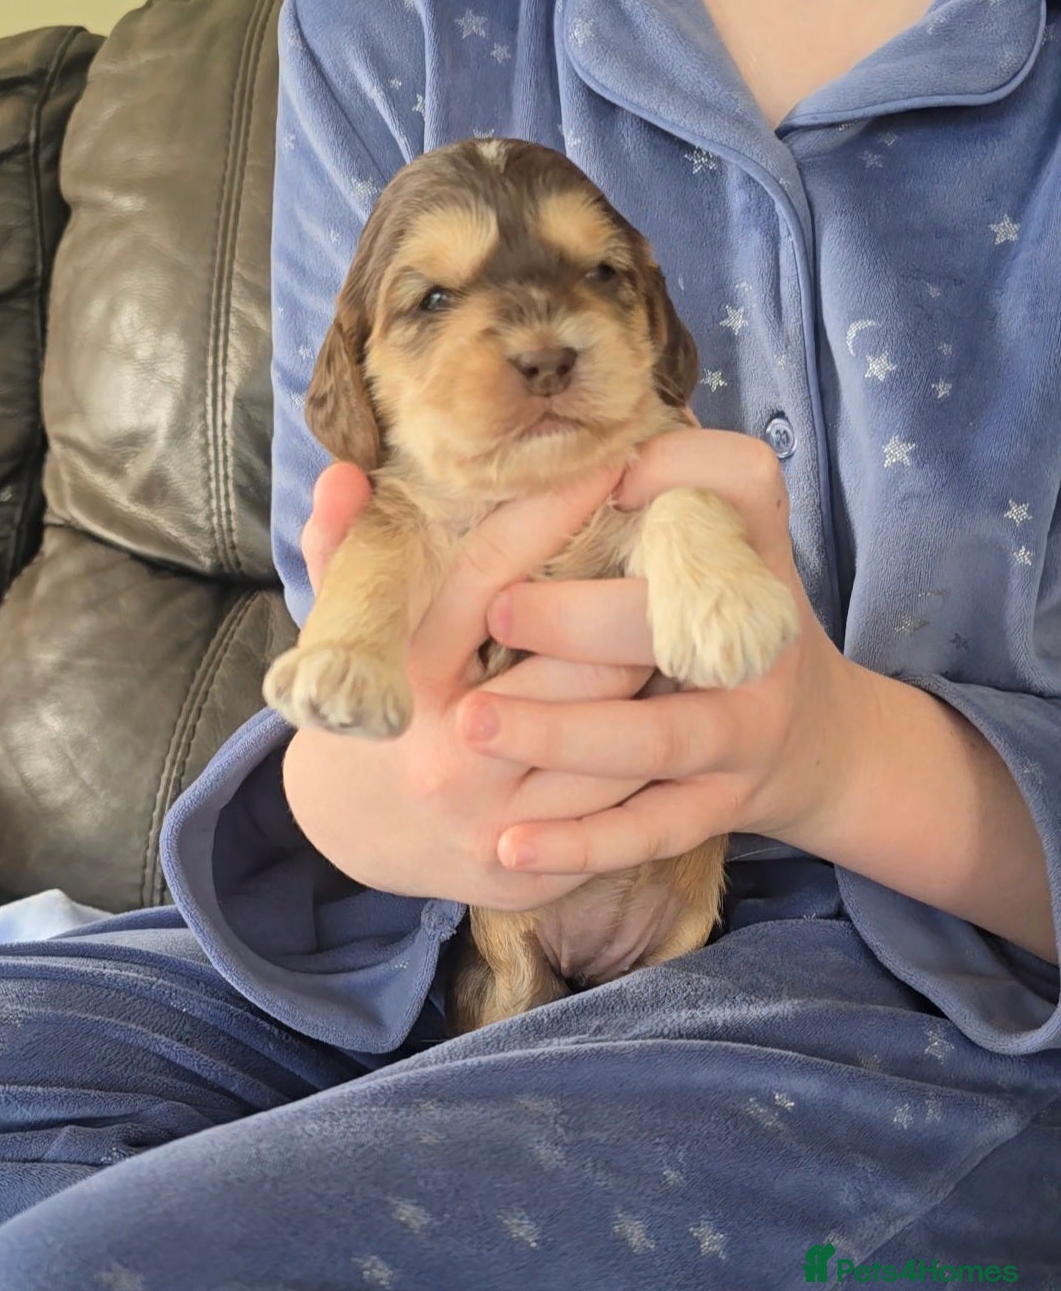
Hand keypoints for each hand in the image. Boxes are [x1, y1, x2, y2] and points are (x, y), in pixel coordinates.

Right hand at [282, 459, 658, 909]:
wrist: (354, 833)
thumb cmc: (371, 707)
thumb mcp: (345, 630)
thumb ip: (343, 553)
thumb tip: (344, 474)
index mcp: (410, 679)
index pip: (497, 576)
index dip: (558, 512)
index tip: (613, 464)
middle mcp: (453, 756)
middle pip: (588, 666)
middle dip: (636, 613)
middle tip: (680, 565)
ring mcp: (494, 823)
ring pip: (623, 746)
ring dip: (661, 689)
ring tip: (690, 639)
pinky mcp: (527, 873)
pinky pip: (620, 815)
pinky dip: (654, 763)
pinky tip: (675, 718)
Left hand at [456, 429, 866, 874]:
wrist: (818, 743)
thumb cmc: (735, 625)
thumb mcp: (730, 548)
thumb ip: (676, 490)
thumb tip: (597, 443)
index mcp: (754, 558)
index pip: (743, 486)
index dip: (682, 471)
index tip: (604, 473)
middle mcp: (757, 643)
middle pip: (671, 627)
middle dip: (580, 620)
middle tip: (495, 611)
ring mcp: (743, 735)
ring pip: (651, 740)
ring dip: (560, 732)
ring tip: (473, 726)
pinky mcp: (722, 807)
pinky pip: (649, 830)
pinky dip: (581, 843)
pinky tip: (509, 847)